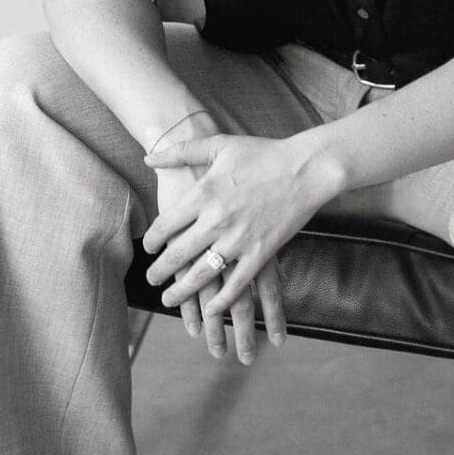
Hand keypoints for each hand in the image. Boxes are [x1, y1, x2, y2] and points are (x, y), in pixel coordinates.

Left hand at [141, 131, 319, 364]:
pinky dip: (221, 301)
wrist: (305, 168)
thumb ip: (181, 151)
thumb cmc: (262, 153)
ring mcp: (239, 239)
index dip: (152, 240)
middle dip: (160, 272)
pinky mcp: (261, 253)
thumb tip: (149, 158)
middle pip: (178, 254)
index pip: (165, 225)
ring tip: (169, 300)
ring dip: (182, 292)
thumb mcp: (218, 145)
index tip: (148, 248)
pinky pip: (237, 284)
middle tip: (151, 279)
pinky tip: (210, 309)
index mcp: (203, 192)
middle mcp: (217, 219)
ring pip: (201, 275)